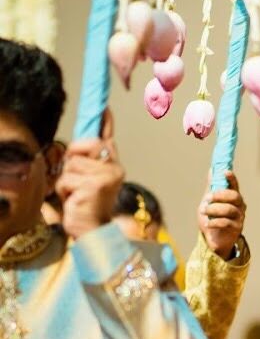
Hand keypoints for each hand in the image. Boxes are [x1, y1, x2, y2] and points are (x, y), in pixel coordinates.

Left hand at [56, 110, 123, 239]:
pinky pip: (67, 178)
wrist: (94, 232)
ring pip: (72, 163)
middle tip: (76, 179)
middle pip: (86, 144)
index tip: (104, 105)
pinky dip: (64, 191)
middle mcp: (114, 168)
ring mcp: (107, 176)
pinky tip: (75, 201)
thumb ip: (84, 162)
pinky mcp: (95, 185)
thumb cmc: (87, 206)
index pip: (107, 138)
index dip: (106, 120)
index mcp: (113, 165)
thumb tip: (73, 147)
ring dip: (66, 180)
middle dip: (73, 158)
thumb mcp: (85, 180)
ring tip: (76, 195)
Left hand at [198, 170, 245, 259]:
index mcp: (233, 197)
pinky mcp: (237, 229)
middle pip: (234, 196)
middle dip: (219, 195)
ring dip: (213, 209)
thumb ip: (211, 187)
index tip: (225, 172)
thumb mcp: (209, 201)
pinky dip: (214, 222)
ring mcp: (239, 218)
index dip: (232, 178)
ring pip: (229, 209)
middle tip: (207, 198)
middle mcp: (239, 206)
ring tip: (204, 212)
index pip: (235, 185)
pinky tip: (208, 224)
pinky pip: (226, 222)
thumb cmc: (212, 218)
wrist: (213, 239)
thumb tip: (212, 170)